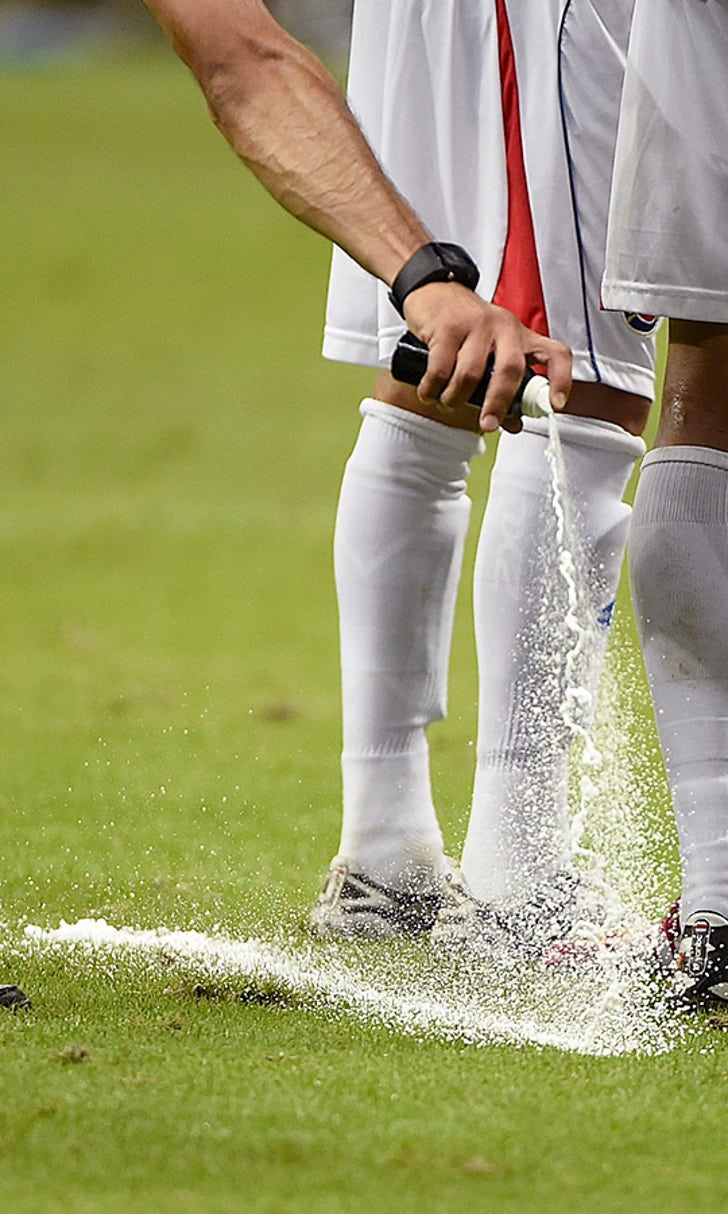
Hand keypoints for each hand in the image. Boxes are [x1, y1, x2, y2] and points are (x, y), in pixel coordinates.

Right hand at [402, 282, 571, 431]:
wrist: (434, 292)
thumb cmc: (465, 326)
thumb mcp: (491, 351)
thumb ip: (502, 386)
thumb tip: (511, 423)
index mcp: (522, 336)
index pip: (554, 354)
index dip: (561, 380)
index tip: (555, 405)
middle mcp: (504, 327)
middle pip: (510, 370)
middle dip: (497, 404)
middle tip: (487, 423)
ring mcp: (476, 324)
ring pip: (470, 375)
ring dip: (455, 398)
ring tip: (447, 402)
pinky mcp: (448, 326)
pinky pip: (440, 369)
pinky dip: (432, 389)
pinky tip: (429, 392)